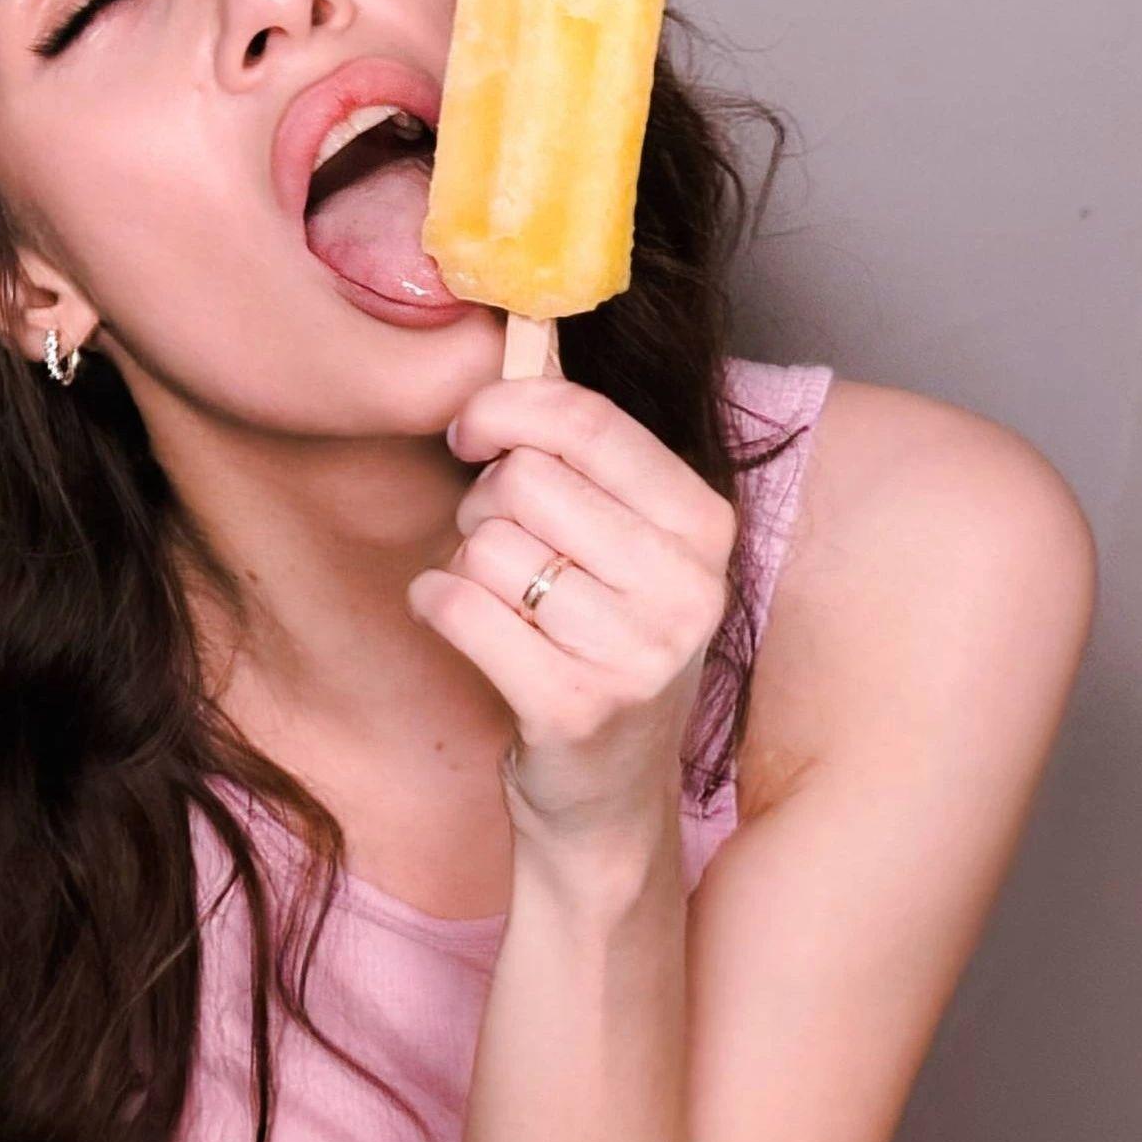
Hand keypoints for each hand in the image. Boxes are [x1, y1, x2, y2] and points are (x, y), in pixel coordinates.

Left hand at [407, 377, 736, 857]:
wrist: (607, 801)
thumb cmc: (600, 650)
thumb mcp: (624, 549)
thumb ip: (586, 456)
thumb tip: (520, 339)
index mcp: (705, 527)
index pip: (587, 423)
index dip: (506, 411)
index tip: (470, 431)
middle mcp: (687, 587)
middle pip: (524, 482)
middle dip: (484, 506)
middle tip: (500, 550)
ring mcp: (639, 653)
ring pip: (486, 546)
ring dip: (464, 566)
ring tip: (499, 604)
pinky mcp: (576, 708)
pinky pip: (461, 607)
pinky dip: (436, 604)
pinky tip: (453, 621)